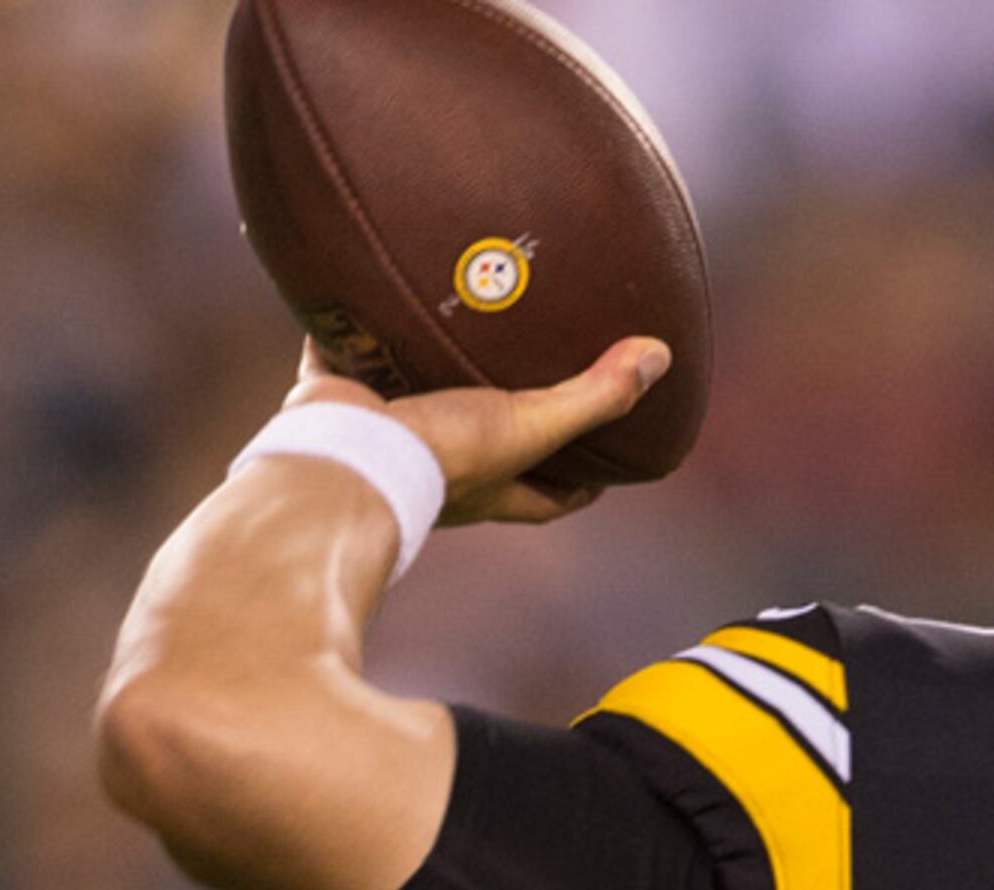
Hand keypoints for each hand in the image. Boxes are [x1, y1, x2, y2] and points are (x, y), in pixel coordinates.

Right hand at [283, 335, 669, 526]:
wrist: (339, 461)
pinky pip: (340, 355)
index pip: (551, 496)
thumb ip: (594, 396)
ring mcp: (382, 438)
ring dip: (426, 367)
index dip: (581, 482)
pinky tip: (359, 289)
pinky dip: (346, 327)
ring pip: (412, 398)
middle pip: (483, 447)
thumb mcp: (530, 424)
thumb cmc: (441, 455)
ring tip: (451, 319)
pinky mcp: (334, 400)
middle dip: (502, 416)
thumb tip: (659, 358)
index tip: (609, 459)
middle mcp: (439, 470)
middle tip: (528, 373)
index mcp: (491, 487)